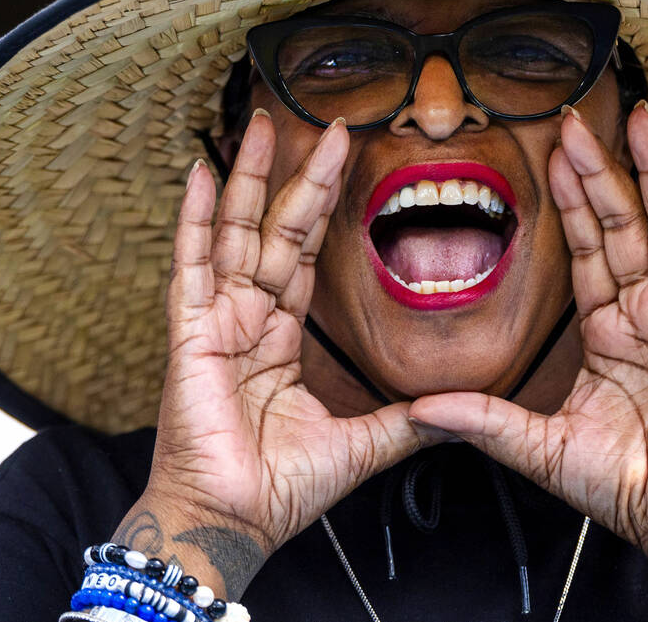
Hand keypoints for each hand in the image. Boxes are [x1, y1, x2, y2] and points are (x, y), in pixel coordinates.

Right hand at [116, 112, 429, 600]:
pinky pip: (192, 264)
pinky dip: (192, 218)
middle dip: (300, 175)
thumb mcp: (361, 443)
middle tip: (324, 123)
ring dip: (249, 178)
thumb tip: (455, 410)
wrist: (234, 524)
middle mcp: (247, 318)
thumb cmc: (281, 488)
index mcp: (279, 336)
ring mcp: (216, 320)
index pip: (306, 254)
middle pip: (276, 229)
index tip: (346, 159)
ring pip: (236, 232)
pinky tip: (198, 171)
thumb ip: (404, 420)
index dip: (325, 206)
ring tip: (262, 125)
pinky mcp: (191, 333)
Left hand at [409, 103, 647, 587]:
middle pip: (618, 222)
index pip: (584, 247)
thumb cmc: (620, 483)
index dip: (567, 202)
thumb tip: (420, 409)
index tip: (551, 156)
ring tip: (639, 121)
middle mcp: (645, 308)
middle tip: (573, 121)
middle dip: (596, 171)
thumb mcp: (538, 445)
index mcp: (607, 327)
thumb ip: (484, 419)